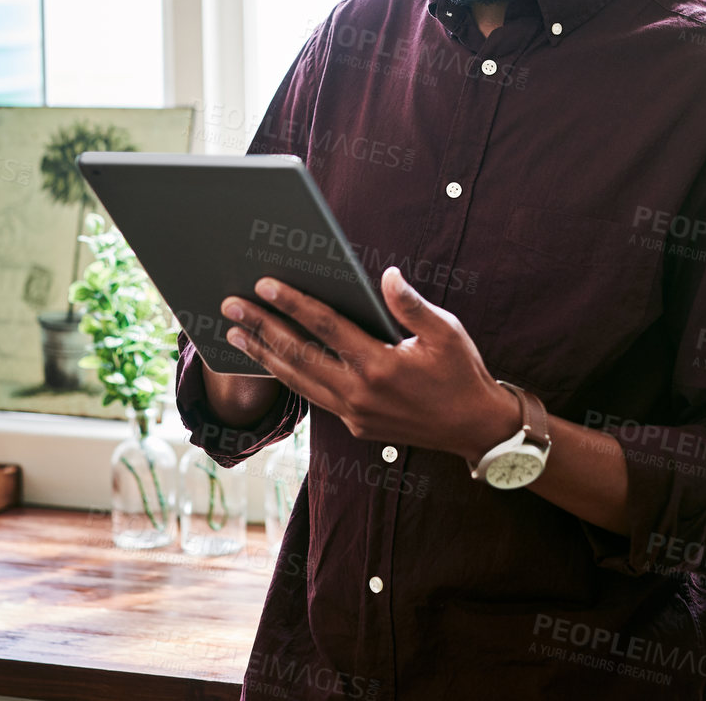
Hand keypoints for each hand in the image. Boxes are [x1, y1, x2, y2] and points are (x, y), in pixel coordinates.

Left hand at [219, 267, 519, 463]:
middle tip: (229, 305)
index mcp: (381, 365)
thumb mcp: (446, 332)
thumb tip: (387, 276)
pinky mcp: (355, 425)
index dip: (293, 303)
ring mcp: (354, 413)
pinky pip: (313, 396)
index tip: (265, 283)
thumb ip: (412, 305)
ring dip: (263, 355)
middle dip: (261, 327)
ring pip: (298, 380)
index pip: (326, 327)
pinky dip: (288, 377)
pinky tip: (271, 360)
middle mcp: (360, 393)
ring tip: (234, 333)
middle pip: (298, 354)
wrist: (476, 429)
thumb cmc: (462, 374)